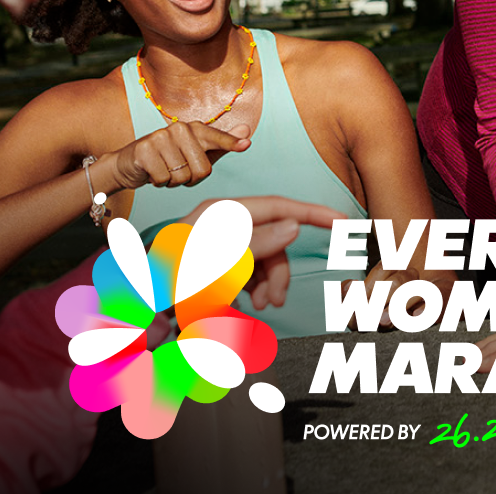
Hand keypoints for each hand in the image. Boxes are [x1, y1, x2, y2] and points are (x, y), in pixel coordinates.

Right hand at [110, 122, 251, 189]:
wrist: (128, 164)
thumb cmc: (168, 160)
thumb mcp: (195, 153)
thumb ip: (221, 145)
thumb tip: (247, 131)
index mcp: (194, 128)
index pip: (216, 137)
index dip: (231, 143)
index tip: (247, 144)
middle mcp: (179, 128)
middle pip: (202, 169)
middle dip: (191, 179)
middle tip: (178, 171)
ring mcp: (161, 137)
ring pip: (182, 177)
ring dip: (174, 182)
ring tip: (164, 170)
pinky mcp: (144, 150)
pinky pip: (164, 179)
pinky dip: (159, 182)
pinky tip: (152, 173)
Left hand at [182, 195, 345, 308]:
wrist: (128, 312)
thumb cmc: (168, 282)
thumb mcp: (216, 263)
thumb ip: (257, 243)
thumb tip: (293, 227)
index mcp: (224, 214)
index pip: (280, 206)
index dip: (314, 213)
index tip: (343, 221)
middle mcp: (223, 225)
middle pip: (273, 240)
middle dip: (279, 270)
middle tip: (275, 302)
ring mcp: (218, 245)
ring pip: (262, 260)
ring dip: (267, 283)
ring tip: (260, 307)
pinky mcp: (214, 265)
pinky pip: (247, 272)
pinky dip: (252, 288)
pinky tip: (244, 304)